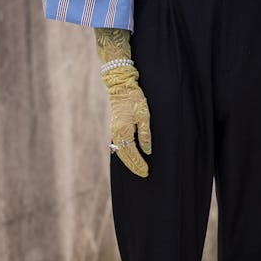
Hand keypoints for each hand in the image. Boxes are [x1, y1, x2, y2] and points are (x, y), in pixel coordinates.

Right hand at [95, 28, 151, 177]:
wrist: (120, 86)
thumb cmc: (134, 99)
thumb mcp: (144, 115)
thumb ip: (145, 134)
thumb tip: (147, 151)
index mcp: (123, 132)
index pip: (132, 153)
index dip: (139, 164)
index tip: (146, 171)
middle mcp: (116, 134)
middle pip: (124, 156)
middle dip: (134, 166)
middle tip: (143, 174)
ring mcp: (113, 131)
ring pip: (119, 152)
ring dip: (128, 162)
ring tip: (137, 169)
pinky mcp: (114, 128)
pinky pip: (117, 146)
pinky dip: (123, 155)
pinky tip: (129, 158)